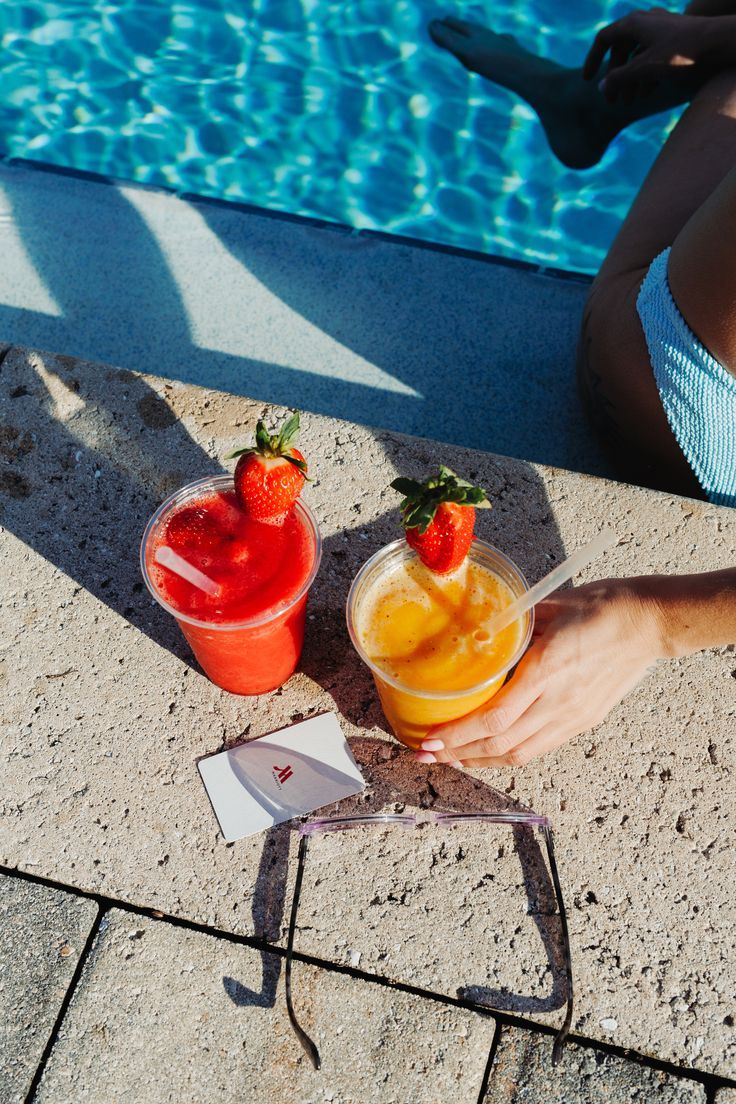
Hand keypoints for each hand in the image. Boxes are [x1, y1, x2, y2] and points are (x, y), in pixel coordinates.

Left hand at [416, 579, 664, 768]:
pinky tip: (489, 751)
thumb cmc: (600, 606)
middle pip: (501, 744)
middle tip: (425, 755)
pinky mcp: (584, 721)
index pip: (495, 718)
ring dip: (480, 760)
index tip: (430, 739)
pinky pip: (539, 748)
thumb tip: (478, 632)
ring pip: (520, 754)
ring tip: (450, 759)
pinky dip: (508, 754)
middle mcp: (559, 702)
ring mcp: (574, 716)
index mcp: (547, 671)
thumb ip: (512, 626)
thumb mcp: (547, 607)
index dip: (459, 735)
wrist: (649, 622)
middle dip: (458, 754)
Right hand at [583, 9, 717, 101]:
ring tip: (631, 102)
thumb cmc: (682, 53)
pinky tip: (648, 93)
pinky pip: (652, 56)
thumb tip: (601, 87)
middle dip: (615, 77)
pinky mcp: (675, 39)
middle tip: (613, 102)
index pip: (604, 39)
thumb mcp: (644, 69)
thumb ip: (619, 79)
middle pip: (620, 50)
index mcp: (634, 23)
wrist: (719, 44)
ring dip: (630, 80)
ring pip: (637, 55)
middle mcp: (646, 22)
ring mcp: (661, 30)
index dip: (592, 60)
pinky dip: (645, 74)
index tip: (587, 82)